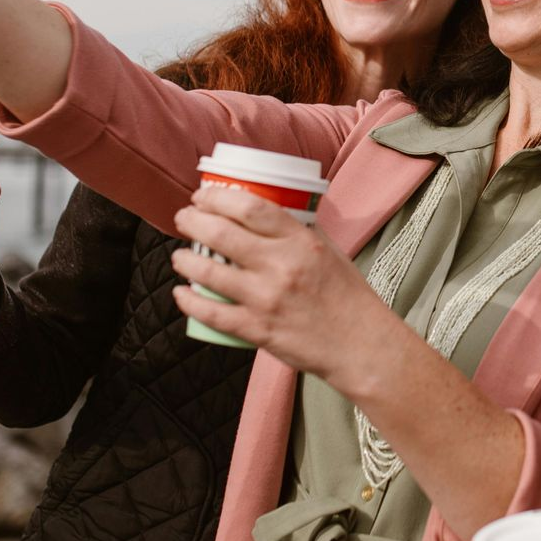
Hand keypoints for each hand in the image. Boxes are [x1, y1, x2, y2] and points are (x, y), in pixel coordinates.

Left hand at [170, 184, 397, 383]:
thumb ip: (297, 231)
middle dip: (192, 221)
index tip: (202, 197)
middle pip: (220, 233)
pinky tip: (181, 293)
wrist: (359, 343)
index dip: (216, 198)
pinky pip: (211, 313)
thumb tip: (264, 217)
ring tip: (180, 256)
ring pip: (208, 272)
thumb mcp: (329, 250)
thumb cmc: (347, 296)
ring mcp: (266, 299)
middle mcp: (281, 266)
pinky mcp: (257, 329)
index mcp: (300, 241)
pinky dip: (189, 301)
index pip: (249, 207)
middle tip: (184, 219)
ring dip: (184, 259)